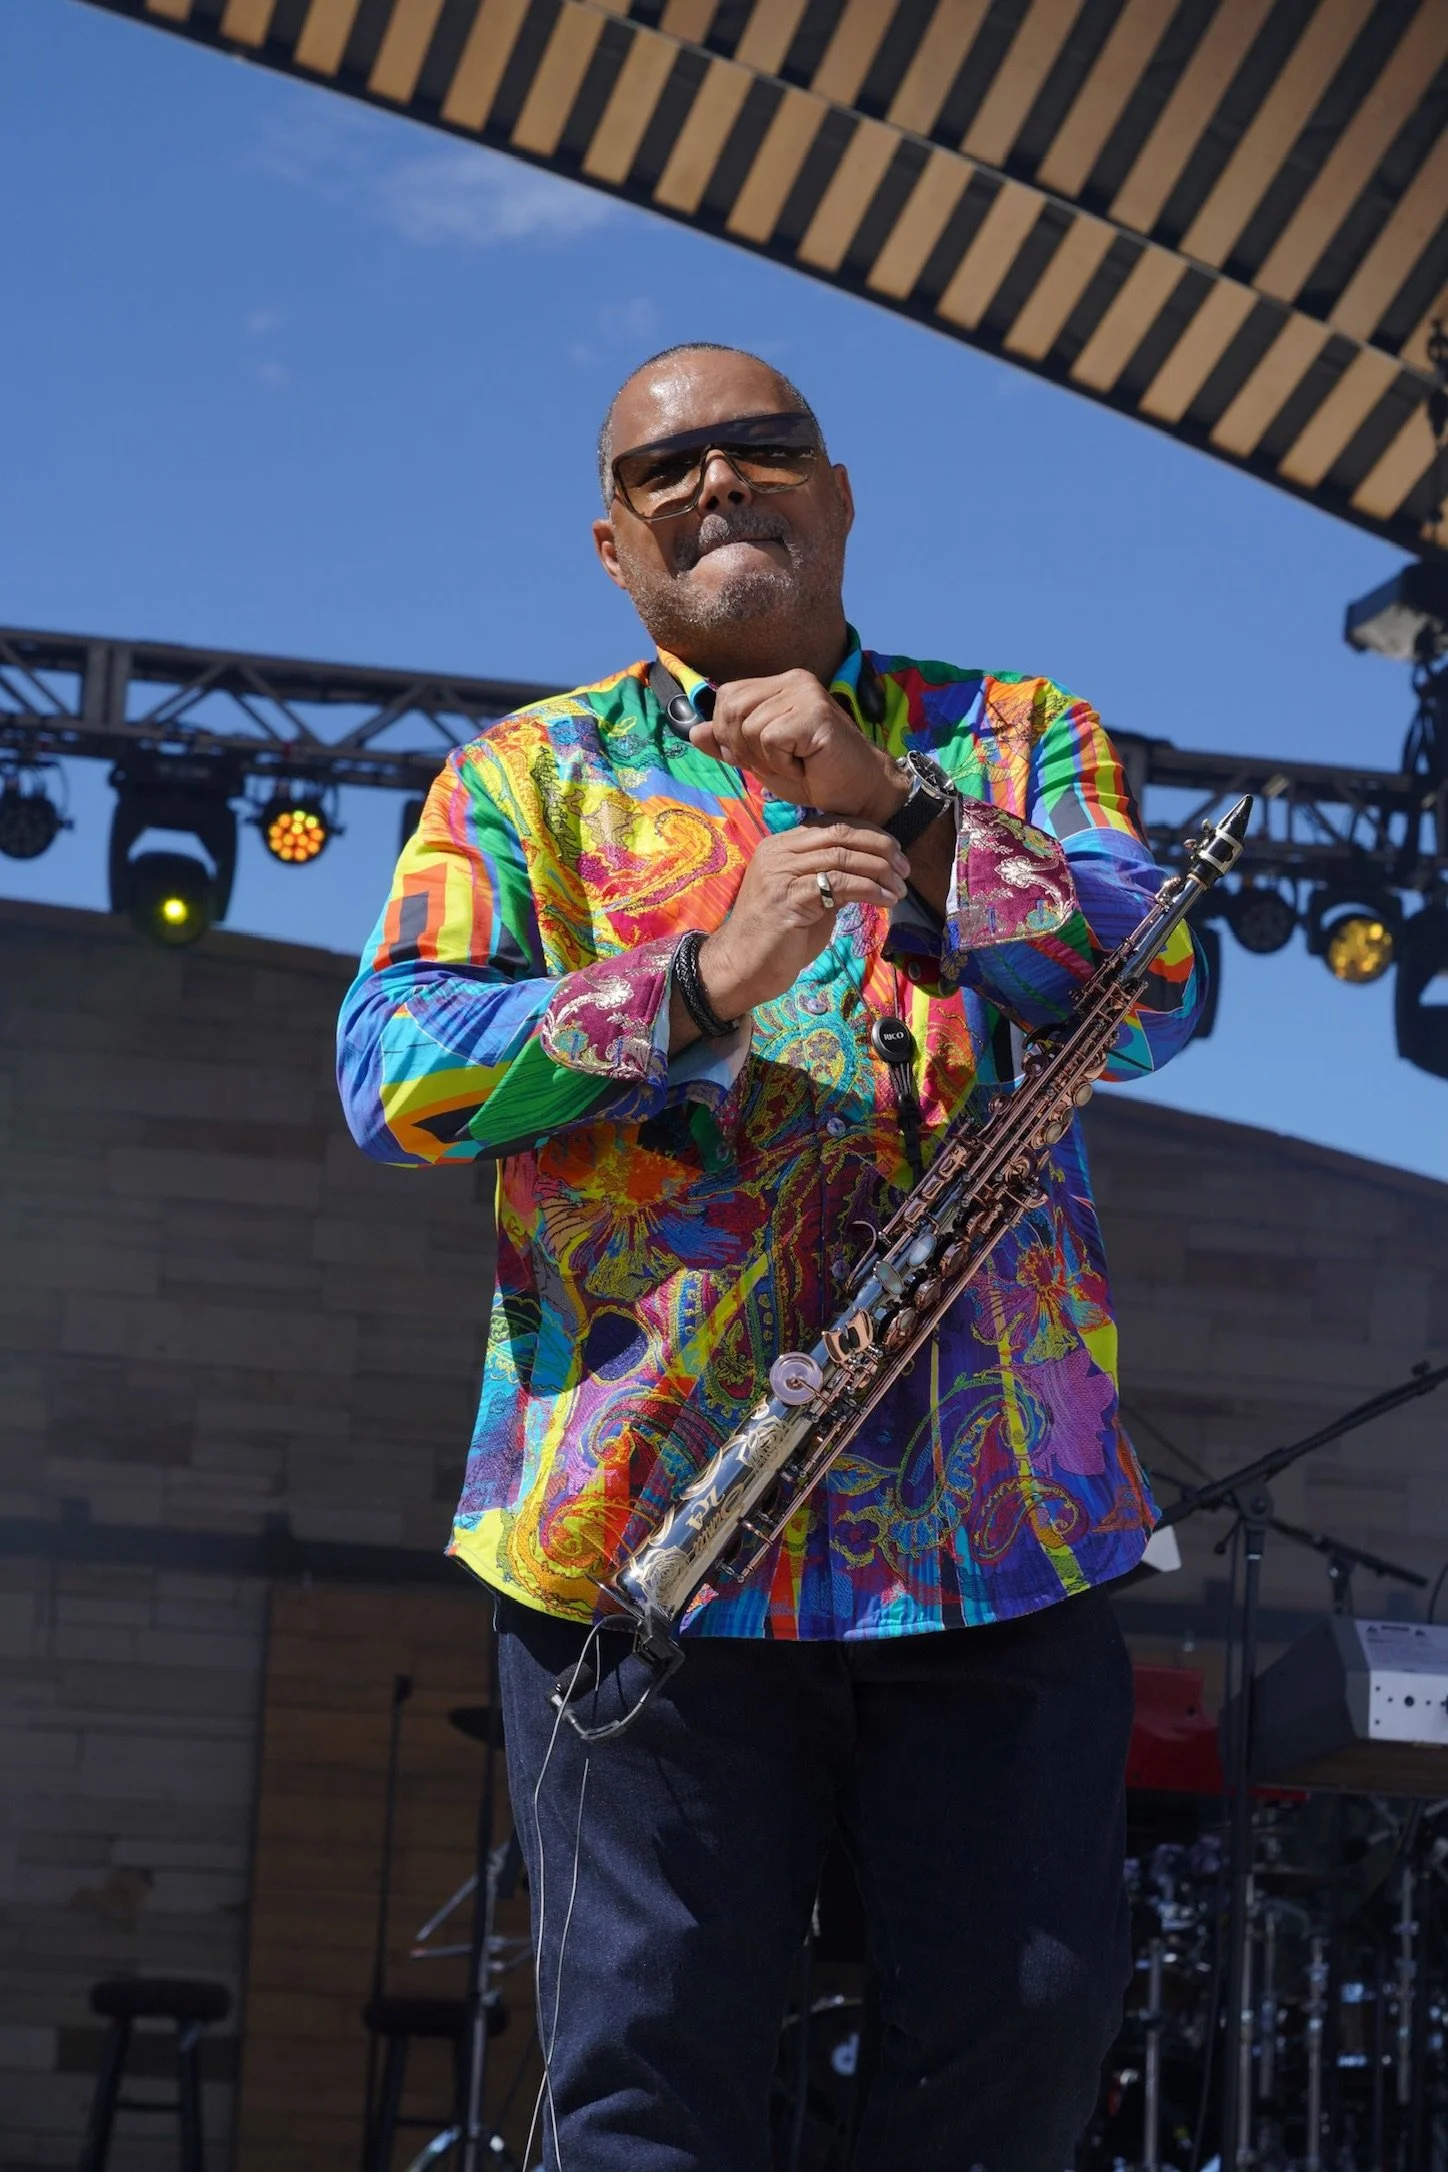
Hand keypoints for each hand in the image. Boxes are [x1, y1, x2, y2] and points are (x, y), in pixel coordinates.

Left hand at [690, 669, 908, 822]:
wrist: (858, 794)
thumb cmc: (814, 776)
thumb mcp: (761, 760)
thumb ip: (728, 744)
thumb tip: (694, 732)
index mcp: (779, 685)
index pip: (727, 696)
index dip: (729, 733)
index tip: (757, 756)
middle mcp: (793, 680)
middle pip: (731, 707)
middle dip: (742, 747)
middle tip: (776, 763)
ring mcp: (806, 692)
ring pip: (749, 726)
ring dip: (766, 759)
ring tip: (795, 764)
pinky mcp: (815, 712)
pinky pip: (770, 738)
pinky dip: (782, 763)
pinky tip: (806, 765)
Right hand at [698, 821, 910, 1016]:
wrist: (741, 967)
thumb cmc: (777, 939)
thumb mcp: (808, 899)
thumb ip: (831, 879)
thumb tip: (870, 872)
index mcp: (780, 846)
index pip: (833, 825)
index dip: (870, 834)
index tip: (896, 852)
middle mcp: (778, 852)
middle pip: (840, 834)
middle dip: (880, 847)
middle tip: (904, 867)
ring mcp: (780, 873)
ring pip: (843, 857)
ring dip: (880, 871)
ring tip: (900, 887)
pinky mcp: (788, 898)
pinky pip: (839, 884)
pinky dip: (869, 890)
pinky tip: (885, 900)